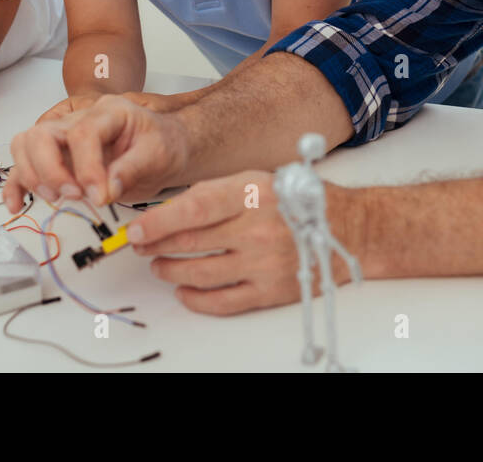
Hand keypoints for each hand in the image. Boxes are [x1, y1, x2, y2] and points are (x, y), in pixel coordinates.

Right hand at [4, 95, 187, 210]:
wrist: (165, 147)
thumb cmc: (163, 145)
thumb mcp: (159, 154)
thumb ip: (132, 169)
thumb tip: (106, 189)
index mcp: (108, 112)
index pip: (83, 133)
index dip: (87, 168)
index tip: (100, 197)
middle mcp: (80, 119)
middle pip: (43, 134)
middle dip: (51, 169)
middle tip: (73, 195)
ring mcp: (64, 138)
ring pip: (26, 144)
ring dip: (32, 175)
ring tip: (56, 199)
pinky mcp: (57, 158)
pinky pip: (25, 165)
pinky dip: (17, 185)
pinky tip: (18, 204)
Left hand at [127, 172, 363, 314]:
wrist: (347, 229)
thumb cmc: (299, 200)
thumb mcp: (258, 180)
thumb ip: (216, 193)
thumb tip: (169, 212)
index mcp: (253, 194)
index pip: (193, 209)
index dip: (158, 222)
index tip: (135, 230)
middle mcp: (258, 229)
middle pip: (191, 242)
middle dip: (157, 246)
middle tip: (140, 245)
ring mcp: (263, 263)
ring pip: (200, 274)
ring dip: (171, 271)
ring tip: (159, 265)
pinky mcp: (269, 291)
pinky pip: (222, 302)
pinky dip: (196, 298)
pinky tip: (184, 291)